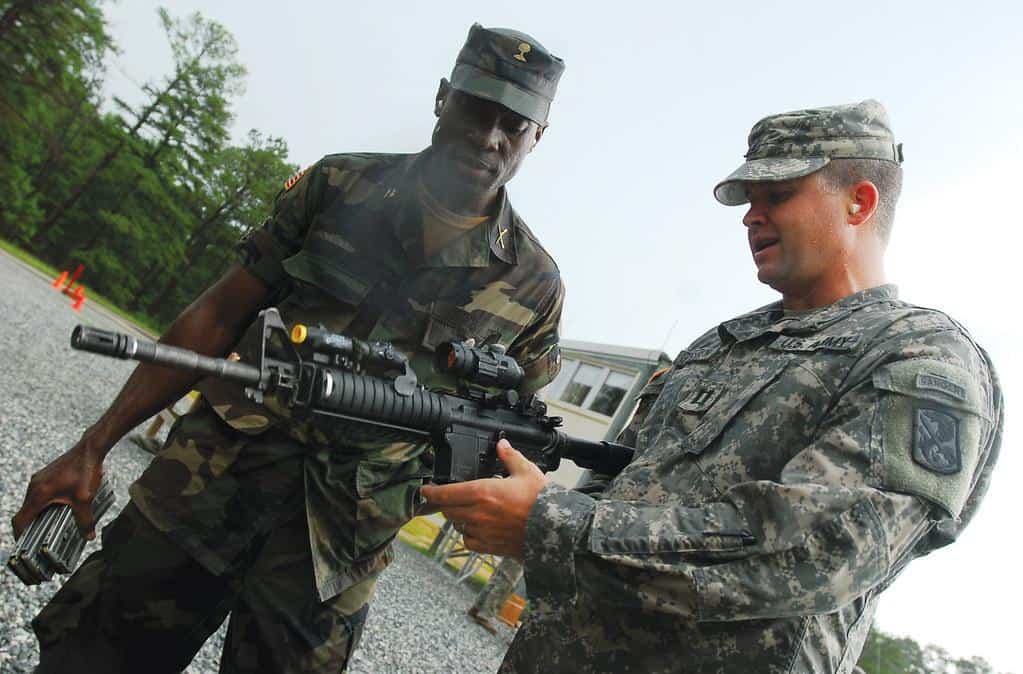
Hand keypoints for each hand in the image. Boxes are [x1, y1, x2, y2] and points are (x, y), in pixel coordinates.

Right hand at [11, 440, 105, 540]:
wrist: (89, 449)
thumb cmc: (85, 470)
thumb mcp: (85, 498)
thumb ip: (85, 519)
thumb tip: (88, 536)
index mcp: (38, 494)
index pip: (19, 520)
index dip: (19, 535)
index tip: (25, 546)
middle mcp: (34, 486)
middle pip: (24, 513)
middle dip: (31, 527)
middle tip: (41, 541)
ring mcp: (38, 480)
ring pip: (32, 504)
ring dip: (38, 516)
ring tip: (50, 528)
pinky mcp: (44, 477)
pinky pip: (38, 495)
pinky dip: (43, 505)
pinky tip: (58, 511)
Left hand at [421, 439, 547, 559]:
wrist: (556, 531)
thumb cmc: (542, 501)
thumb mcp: (527, 471)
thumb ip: (510, 456)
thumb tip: (501, 444)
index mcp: (482, 492)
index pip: (445, 493)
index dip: (431, 492)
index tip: (425, 490)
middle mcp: (477, 514)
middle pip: (448, 510)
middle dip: (445, 503)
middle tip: (447, 497)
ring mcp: (482, 532)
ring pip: (457, 525)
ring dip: (458, 517)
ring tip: (467, 510)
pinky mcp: (490, 547)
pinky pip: (469, 541)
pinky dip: (469, 534)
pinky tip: (477, 528)